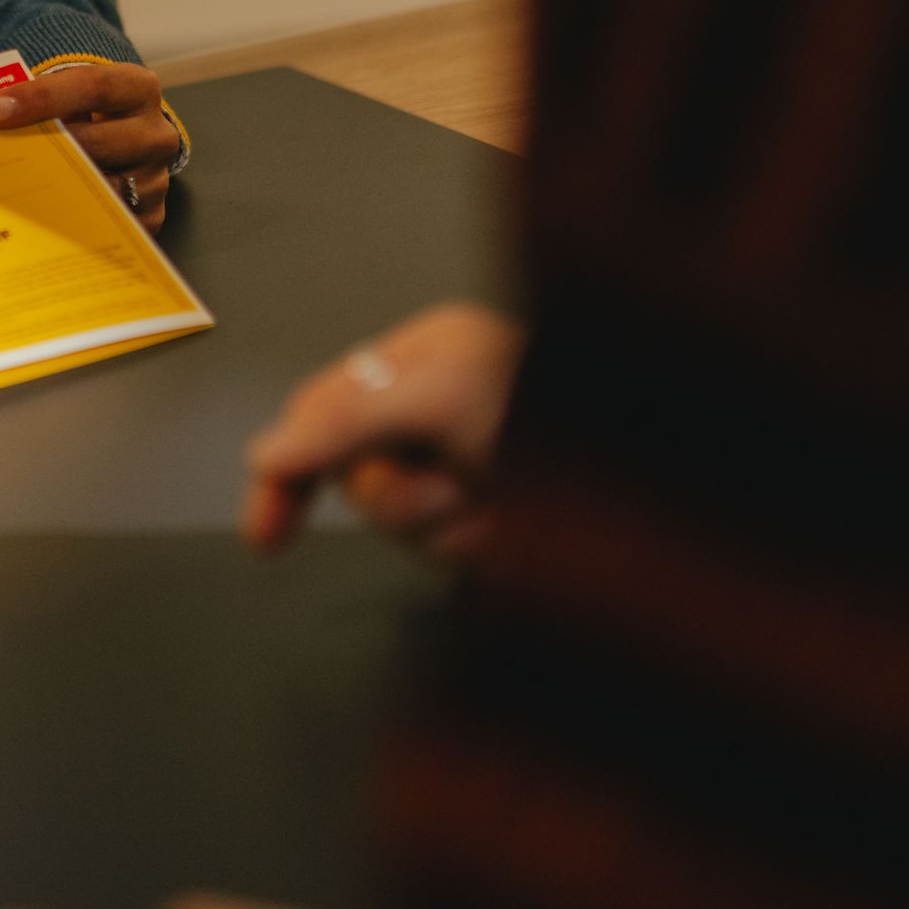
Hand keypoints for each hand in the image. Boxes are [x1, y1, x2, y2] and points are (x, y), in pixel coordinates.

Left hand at [0, 54, 183, 225]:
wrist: (124, 136)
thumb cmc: (82, 110)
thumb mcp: (57, 88)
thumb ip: (9, 77)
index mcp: (136, 87)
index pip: (89, 86)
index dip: (36, 98)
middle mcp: (155, 131)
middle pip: (98, 142)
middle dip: (42, 151)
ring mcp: (155, 177)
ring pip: (103, 189)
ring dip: (56, 192)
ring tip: (8, 191)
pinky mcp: (151, 216)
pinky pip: (109, 225)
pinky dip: (73, 223)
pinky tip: (37, 220)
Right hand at [241, 302, 519, 560]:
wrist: (645, 487)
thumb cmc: (546, 404)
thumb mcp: (435, 397)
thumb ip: (341, 422)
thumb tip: (266, 453)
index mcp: (420, 358)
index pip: (322, 411)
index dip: (287, 470)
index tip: (264, 532)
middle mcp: (437, 409)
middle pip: (359, 478)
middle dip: (401, 497)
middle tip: (449, 485)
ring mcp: (464, 466)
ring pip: (404, 523)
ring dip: (447, 524)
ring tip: (496, 497)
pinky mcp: (491, 519)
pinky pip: (450, 549)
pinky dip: (479, 544)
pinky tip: (516, 523)